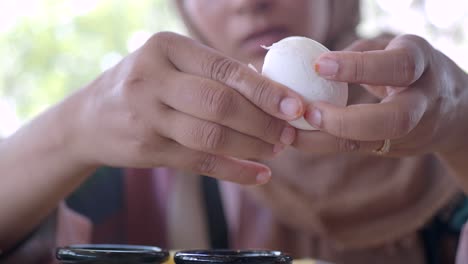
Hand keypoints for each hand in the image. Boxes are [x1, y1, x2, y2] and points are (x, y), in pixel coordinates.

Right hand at [70, 32, 303, 183]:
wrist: (89, 118)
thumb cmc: (143, 84)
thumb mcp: (170, 63)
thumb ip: (213, 72)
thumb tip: (269, 88)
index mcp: (166, 48)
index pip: (226, 70)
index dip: (265, 91)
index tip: (295, 106)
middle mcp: (153, 79)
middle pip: (221, 104)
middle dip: (262, 122)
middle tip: (288, 133)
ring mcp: (147, 116)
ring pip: (211, 136)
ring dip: (252, 147)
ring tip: (276, 150)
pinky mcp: (147, 150)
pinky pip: (200, 163)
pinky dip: (234, 171)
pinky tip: (258, 175)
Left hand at [293, 34, 467, 156]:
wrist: (452, 109)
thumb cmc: (409, 69)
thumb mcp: (393, 50)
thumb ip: (361, 53)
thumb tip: (315, 61)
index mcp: (422, 64)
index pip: (397, 66)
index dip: (358, 67)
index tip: (319, 65)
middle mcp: (422, 100)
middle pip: (394, 119)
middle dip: (347, 120)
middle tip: (308, 111)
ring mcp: (411, 129)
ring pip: (375, 142)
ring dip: (328, 140)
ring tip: (292, 133)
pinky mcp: (395, 147)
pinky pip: (359, 148)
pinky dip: (325, 144)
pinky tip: (297, 138)